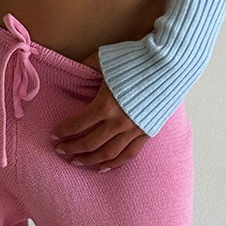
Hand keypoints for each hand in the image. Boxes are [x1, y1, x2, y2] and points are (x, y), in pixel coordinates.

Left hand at [50, 49, 149, 170]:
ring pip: (108, 154)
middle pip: (90, 143)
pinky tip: (104, 167)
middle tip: (60, 151)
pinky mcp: (148, 132)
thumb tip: (75, 68)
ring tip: (77, 162)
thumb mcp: (104, 58)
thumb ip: (87, 66)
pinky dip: (115, 163)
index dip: (63, 132)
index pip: (78, 125)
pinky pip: (129, 154)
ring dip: (90, 160)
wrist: (171, 62)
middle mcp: (119, 122)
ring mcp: (135, 130)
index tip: (54, 136)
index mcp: (105, 105)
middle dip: (72, 149)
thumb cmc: (136, 57)